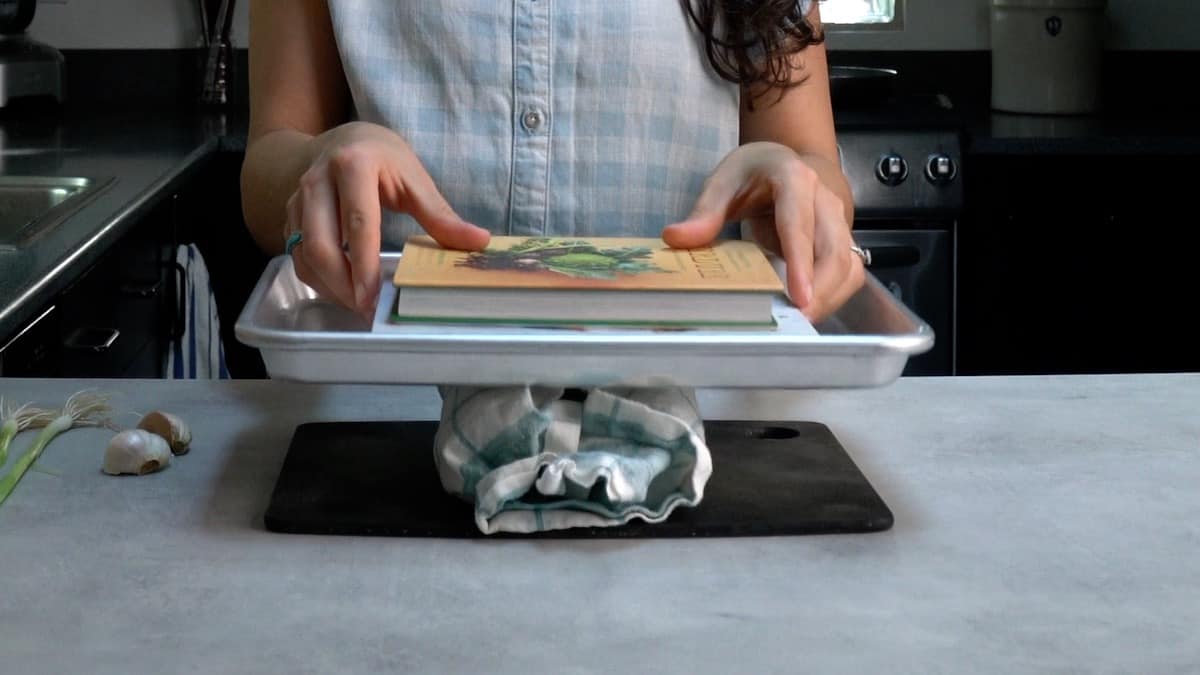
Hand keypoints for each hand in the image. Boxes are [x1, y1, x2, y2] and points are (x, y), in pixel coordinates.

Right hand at [284, 122, 490, 316]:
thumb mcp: (414, 179)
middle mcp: (318, 181)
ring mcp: (298, 200)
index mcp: (354, 166)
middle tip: (367, 310)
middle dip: (342, 284)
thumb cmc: (383, 159)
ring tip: (358, 305)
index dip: (364, 264)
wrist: (343, 140)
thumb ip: (441, 215)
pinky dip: (318, 279)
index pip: (358, 222)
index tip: (372, 297)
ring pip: (304, 253)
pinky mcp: (289, 215)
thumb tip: (479, 242)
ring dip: (329, 286)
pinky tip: (343, 290)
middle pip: (321, 243)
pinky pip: (298, 255)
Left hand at [662, 142, 863, 321]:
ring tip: (799, 324)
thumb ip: (704, 211)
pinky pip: (847, 274)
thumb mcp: (724, 181)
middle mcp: (825, 200)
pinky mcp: (841, 242)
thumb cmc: (753, 173)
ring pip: (847, 266)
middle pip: (833, 251)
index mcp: (795, 179)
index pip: (799, 224)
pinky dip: (831, 297)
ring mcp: (839, 223)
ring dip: (828, 299)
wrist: (783, 162)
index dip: (800, 262)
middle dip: (820, 291)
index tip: (799, 297)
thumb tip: (675, 238)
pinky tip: (806, 313)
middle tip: (795, 322)